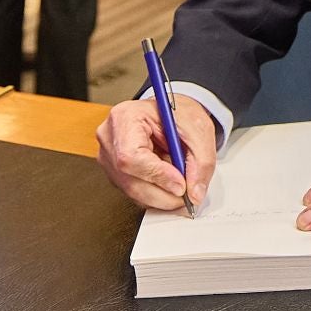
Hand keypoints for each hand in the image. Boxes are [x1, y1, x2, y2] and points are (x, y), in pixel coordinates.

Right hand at [95, 96, 217, 211]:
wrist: (171, 113)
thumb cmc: (179, 113)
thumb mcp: (199, 129)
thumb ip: (201, 162)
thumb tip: (194, 193)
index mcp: (126, 117)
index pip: (131, 155)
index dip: (157, 175)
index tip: (181, 184)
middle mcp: (111, 138)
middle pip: (130, 180)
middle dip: (164, 193)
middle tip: (188, 194)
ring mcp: (109, 157)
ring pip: (133, 192)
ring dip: (162, 197)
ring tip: (181, 184)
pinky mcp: (116, 173)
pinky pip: (135, 195)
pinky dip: (157, 196)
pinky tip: (169, 184)